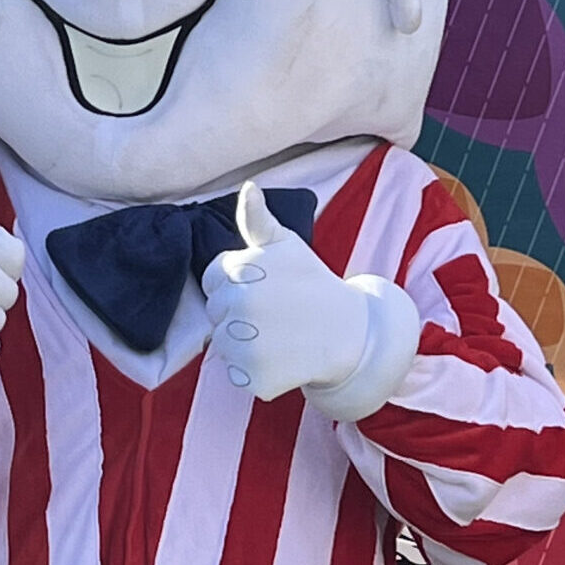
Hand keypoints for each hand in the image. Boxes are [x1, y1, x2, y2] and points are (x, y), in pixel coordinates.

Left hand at [200, 183, 372, 401]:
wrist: (352, 334)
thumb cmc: (312, 284)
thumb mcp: (287, 246)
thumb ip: (258, 220)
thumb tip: (249, 187)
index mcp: (241, 270)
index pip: (212, 280)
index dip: (236, 286)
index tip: (267, 290)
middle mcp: (240, 304)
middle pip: (215, 314)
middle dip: (239, 314)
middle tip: (278, 314)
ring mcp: (246, 343)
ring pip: (223, 346)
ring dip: (245, 345)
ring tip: (281, 336)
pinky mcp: (254, 378)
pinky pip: (237, 375)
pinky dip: (256, 373)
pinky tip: (284, 360)